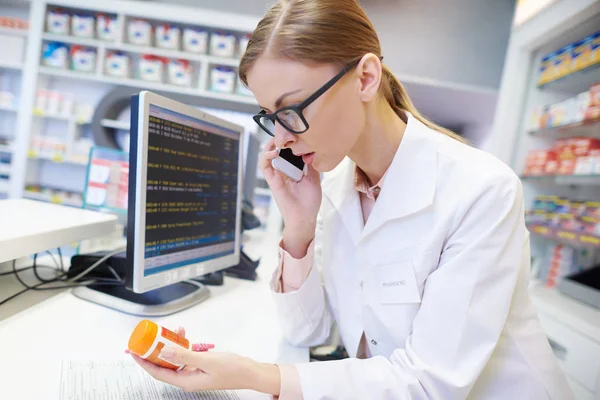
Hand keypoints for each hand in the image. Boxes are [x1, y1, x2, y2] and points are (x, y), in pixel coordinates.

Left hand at [130, 327, 280, 394]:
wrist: (250, 372)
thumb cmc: (233, 370)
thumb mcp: (207, 361)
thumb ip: (184, 355)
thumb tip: (163, 352)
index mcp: (186, 381)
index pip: (158, 372)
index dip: (144, 362)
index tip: (134, 352)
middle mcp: (187, 378)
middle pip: (164, 365)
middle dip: (155, 350)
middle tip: (147, 338)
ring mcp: (193, 372)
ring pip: (174, 357)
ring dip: (170, 344)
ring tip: (168, 331)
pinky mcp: (200, 366)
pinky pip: (185, 354)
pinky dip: (182, 344)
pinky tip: (183, 334)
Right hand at [260, 139, 321, 256]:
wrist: (305, 217)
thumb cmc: (309, 201)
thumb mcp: (314, 178)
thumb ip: (310, 165)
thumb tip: (311, 150)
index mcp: (293, 169)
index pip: (287, 151)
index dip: (287, 141)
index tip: (293, 132)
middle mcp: (283, 171)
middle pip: (276, 150)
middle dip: (278, 139)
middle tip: (284, 131)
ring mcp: (276, 175)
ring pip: (267, 156)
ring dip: (269, 145)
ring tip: (276, 139)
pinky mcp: (272, 181)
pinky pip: (264, 167)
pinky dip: (266, 157)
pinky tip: (273, 151)